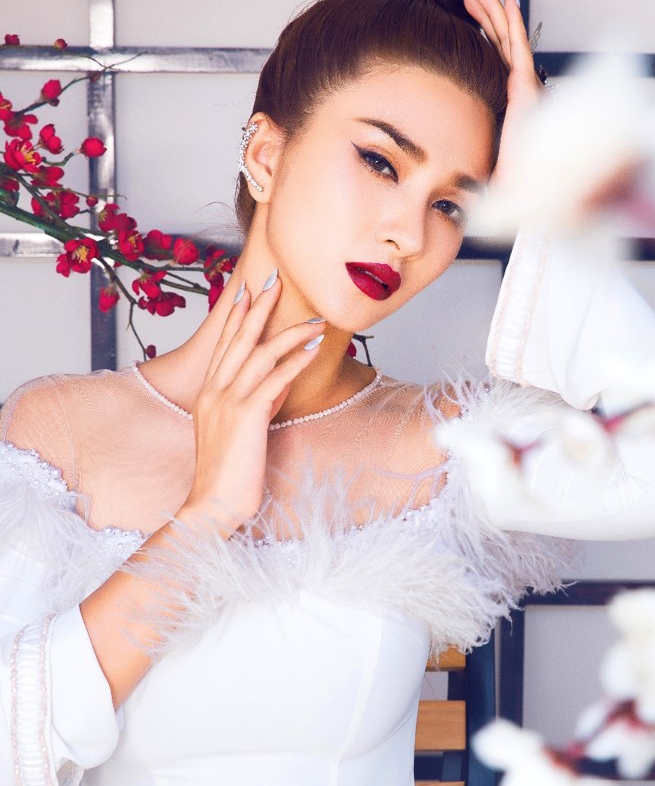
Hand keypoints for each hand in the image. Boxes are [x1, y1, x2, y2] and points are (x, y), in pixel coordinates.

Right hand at [180, 276, 324, 537]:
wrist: (212, 505)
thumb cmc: (228, 474)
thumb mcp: (241, 430)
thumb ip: (257, 402)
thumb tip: (280, 380)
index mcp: (209, 393)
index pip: (224, 344)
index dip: (237, 315)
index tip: (248, 289)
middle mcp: (214, 391)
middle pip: (238, 339)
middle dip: (258, 307)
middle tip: (274, 279)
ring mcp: (228, 402)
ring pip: (259, 354)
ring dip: (289, 333)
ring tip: (315, 319)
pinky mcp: (246, 417)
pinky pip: (273, 380)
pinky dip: (294, 361)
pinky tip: (312, 348)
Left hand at [463, 0, 542, 181]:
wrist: (520, 193)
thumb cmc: (503, 182)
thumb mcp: (474, 155)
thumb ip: (462, 143)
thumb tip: (432, 150)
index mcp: (506, 103)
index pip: (492, 61)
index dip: (481, 36)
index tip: (465, 16)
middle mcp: (518, 93)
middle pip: (499, 45)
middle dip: (486, 17)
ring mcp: (525, 88)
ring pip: (508, 41)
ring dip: (495, 12)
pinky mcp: (527, 89)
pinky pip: (519, 48)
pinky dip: (513, 23)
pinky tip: (506, 1)